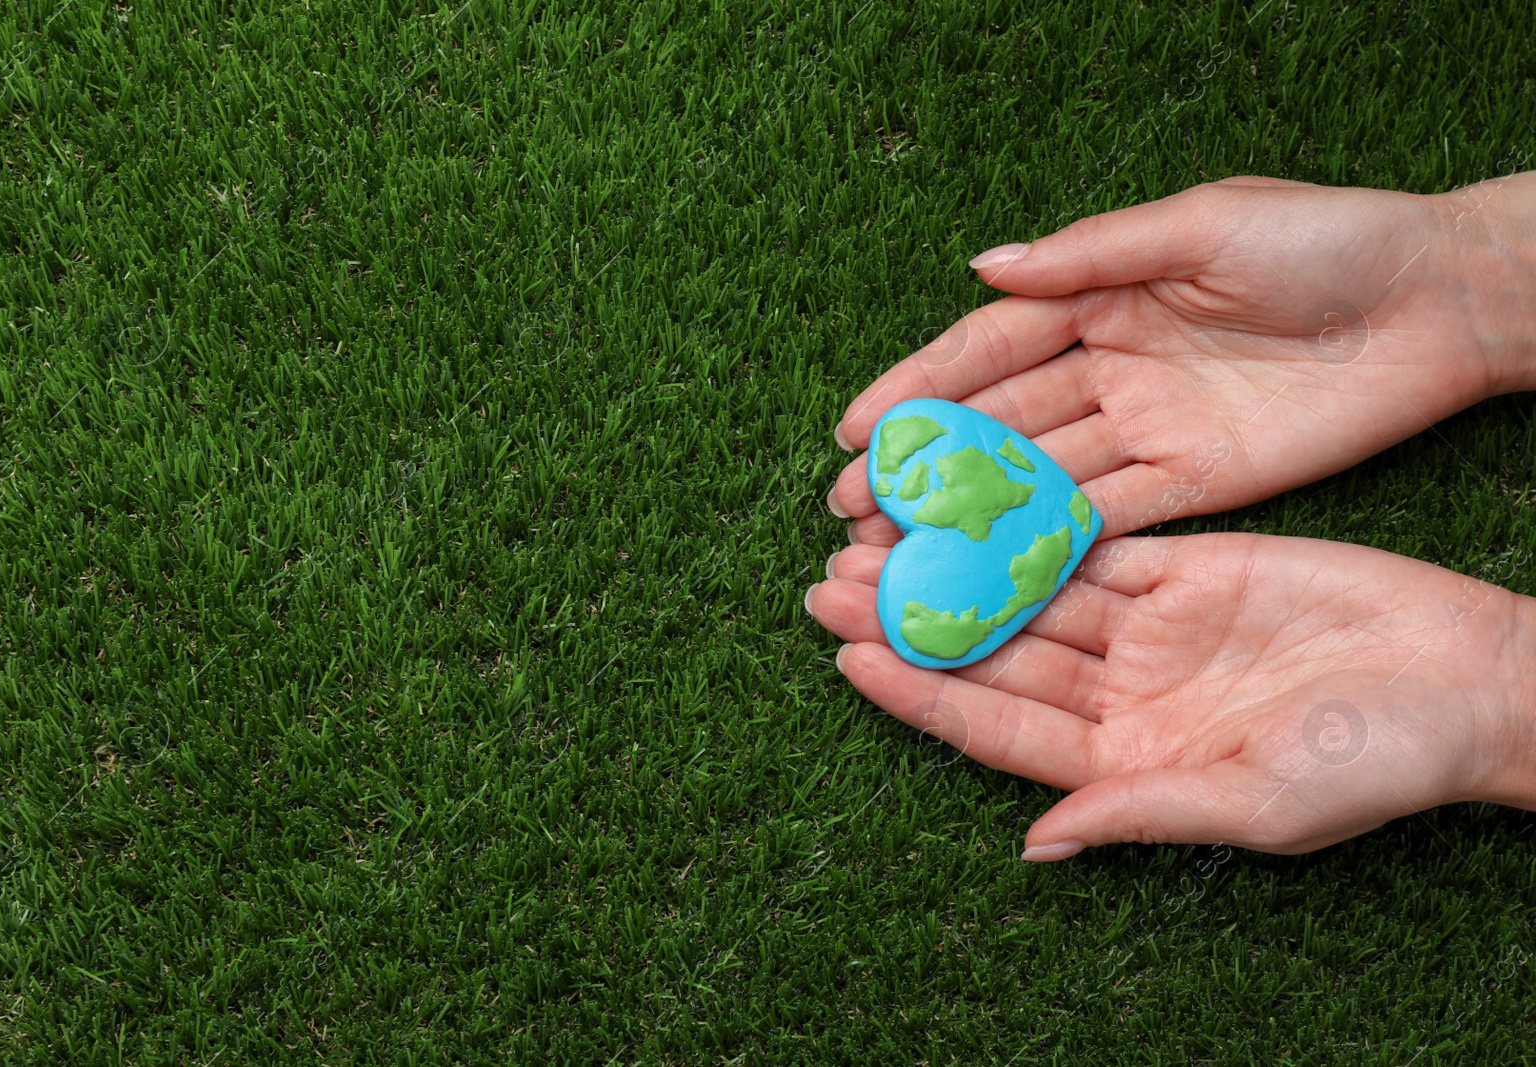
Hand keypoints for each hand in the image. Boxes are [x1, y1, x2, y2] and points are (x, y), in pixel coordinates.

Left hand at [806, 533, 1535, 856]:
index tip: (848, 658)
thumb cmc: (1378, 763)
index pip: (995, 726)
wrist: (1471, 680)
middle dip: (913, 614)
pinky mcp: (1178, 567)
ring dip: (955, 562)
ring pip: (1025, 590)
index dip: (921, 691)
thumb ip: (1140, 811)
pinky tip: (972, 496)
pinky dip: (1029, 521)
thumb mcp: (1257, 803)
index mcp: (1120, 763)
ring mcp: (1143, 628)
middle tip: (830, 580)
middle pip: (992, 651)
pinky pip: (1088, 542)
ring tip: (875, 526)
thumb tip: (1034, 847)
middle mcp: (1116, 695)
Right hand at [828, 173, 1535, 540]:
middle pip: (998, 424)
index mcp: (1103, 296)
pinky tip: (990, 569)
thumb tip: (981, 265)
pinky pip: (1107, 519)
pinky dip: (1048, 544)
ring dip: (970, 514)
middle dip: (925, 465)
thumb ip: (1090, 254)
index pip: (988, 348)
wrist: (1437, 301)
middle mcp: (1111, 367)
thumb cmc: (1322, 241)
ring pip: (1039, 479)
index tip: (852, 428)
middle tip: (851, 509)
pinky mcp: (1193, 486)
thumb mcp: (1200, 224)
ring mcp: (1148, 431)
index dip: (918, 387)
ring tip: (897, 550)